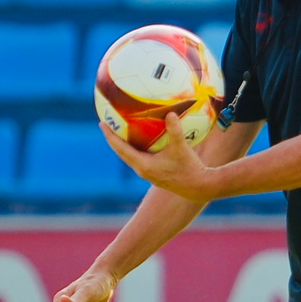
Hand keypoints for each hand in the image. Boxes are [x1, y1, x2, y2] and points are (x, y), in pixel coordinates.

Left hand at [102, 113, 220, 200]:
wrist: (198, 188)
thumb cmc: (189, 168)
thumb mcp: (181, 148)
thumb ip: (174, 130)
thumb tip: (170, 113)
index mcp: (143, 165)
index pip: (120, 148)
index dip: (110, 135)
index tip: (102, 123)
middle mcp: (142, 170)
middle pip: (121, 152)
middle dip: (113, 138)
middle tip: (106, 123)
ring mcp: (148, 172)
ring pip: (129, 155)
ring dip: (123, 143)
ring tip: (119, 129)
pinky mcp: (155, 173)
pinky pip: (139, 157)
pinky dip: (135, 146)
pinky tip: (142, 138)